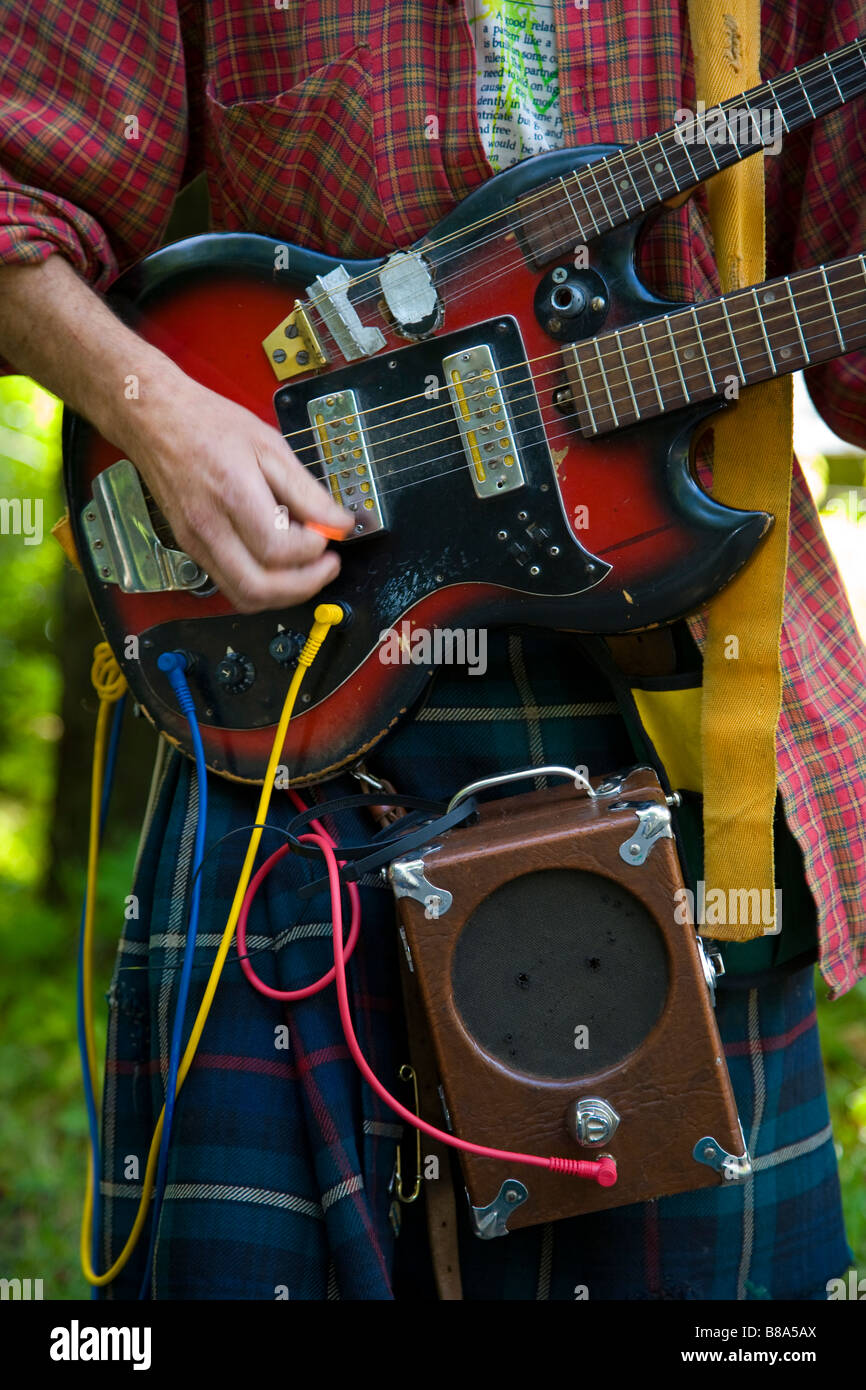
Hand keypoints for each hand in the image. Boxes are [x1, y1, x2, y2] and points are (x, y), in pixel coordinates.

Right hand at [119, 370, 353, 611]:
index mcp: (232, 495)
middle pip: (259, 588)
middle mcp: (209, 527)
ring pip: (243, 597)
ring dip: (284, 595)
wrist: (154, 420)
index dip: (314, 549)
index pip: (278, 549)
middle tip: (328, 566)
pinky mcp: (192, 549)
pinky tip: (279, 563)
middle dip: (304, 586)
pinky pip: (231, 585)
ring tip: (308, 569)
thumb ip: (306, 490)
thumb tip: (339, 522)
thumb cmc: (209, 424)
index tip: (330, 533)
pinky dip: (262, 585)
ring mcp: (196, 543)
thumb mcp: (269, 445)